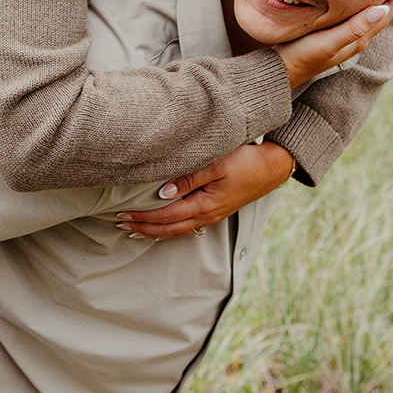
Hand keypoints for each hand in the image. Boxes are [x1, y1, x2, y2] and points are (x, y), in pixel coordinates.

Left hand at [119, 141, 294, 238]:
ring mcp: (212, 215)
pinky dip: (169, 228)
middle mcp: (207, 215)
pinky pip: (187, 225)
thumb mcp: (217, 163)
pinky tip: (161, 226)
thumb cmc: (245, 161)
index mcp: (205, 205)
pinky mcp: (216, 210)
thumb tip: (162, 192)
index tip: (122, 214)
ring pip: (177, 229)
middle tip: (120, 225)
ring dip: (154, 231)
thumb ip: (189, 177)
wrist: (273, 168)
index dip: (143, 217)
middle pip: (168, 228)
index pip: (166, 216)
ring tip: (134, 230)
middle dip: (144, 228)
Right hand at [275, 0, 392, 90]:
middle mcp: (361, 32)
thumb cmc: (300, 57)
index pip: (392, 8)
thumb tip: (383, 9)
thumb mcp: (327, 43)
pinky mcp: (339, 28)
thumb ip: (354, 29)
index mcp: (361, 33)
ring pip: (381, 4)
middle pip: (392, 4)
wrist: (279, 73)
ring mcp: (350, 31)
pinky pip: (365, 7)